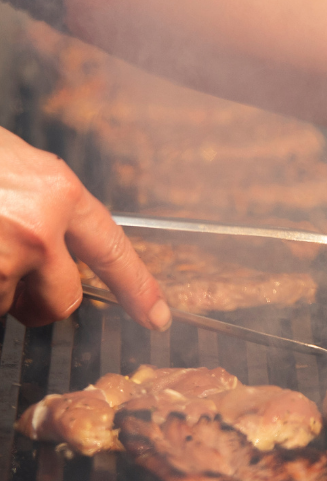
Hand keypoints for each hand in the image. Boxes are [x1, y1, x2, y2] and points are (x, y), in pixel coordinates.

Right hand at [0, 126, 169, 328]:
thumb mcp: (15, 163)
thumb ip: (45, 203)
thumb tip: (58, 237)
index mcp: (58, 194)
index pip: (112, 249)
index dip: (138, 287)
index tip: (156, 317)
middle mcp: (37, 231)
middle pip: (62, 300)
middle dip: (40, 302)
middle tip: (16, 278)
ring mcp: (2, 260)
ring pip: (8, 305)